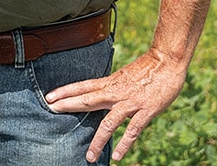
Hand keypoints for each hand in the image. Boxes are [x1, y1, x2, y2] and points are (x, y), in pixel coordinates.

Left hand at [45, 47, 185, 161]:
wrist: (167, 60)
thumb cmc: (148, 68)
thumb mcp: (125, 76)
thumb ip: (113, 87)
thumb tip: (102, 95)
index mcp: (111, 82)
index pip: (84, 86)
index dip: (66, 91)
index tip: (49, 96)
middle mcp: (117, 92)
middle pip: (88, 100)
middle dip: (69, 105)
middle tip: (51, 111)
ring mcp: (131, 102)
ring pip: (109, 122)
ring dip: (98, 140)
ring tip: (88, 156)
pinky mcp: (146, 110)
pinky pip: (133, 130)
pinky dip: (124, 143)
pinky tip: (117, 155)